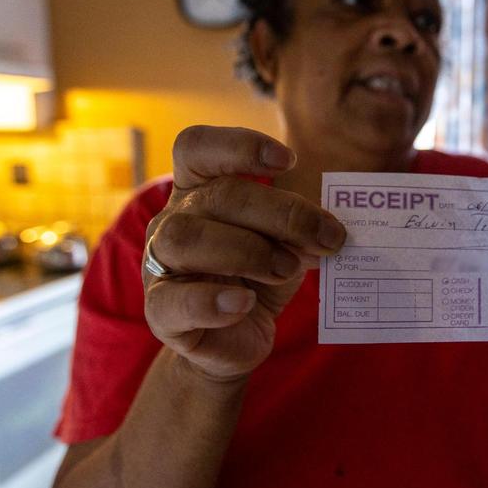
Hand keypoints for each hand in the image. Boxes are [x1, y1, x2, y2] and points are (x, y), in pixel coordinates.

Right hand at [142, 126, 345, 380]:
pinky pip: (175, 301)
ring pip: (186, 238)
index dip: (238, 145)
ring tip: (286, 270)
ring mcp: (161, 265)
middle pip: (216, 196)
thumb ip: (298, 231)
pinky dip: (213, 300)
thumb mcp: (284, 246)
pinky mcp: (161, 313)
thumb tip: (326, 229)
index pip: (196, 147)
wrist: (236, 342)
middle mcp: (173, 220)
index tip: (288, 159)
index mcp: (199, 191)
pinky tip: (245, 303)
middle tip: (326, 238)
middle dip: (281, 214)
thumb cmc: (258, 280)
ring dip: (248, 251)